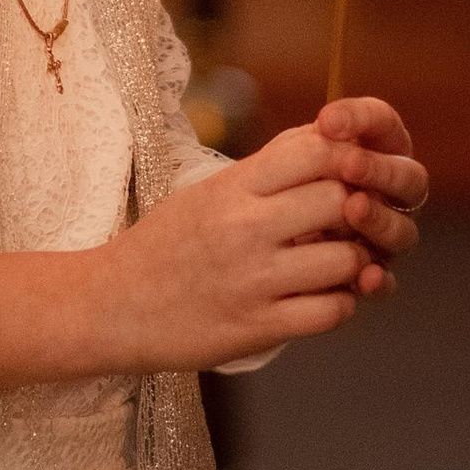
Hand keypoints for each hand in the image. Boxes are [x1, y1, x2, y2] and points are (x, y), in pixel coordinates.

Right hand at [109, 100, 426, 374]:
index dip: (349, 158)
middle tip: (354, 224)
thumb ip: (265, 171)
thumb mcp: (207, 192)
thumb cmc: (163, 245)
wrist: (110, 306)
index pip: (317, 150)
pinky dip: (340, 305)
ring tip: (341, 265)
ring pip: (346, 260)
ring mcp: (253, 280)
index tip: (353, 174)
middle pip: (342, 200)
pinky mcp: (257, 327)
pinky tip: (324, 299)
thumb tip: (325, 142)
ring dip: (355, 264)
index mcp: (234, 187)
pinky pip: (330, 312)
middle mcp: (246, 227)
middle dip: (359, 212)